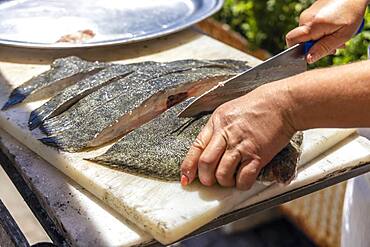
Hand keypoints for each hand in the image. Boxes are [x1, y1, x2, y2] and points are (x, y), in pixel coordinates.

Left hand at [180, 82, 295, 189]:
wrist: (282, 104)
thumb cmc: (256, 106)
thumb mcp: (227, 111)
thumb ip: (215, 129)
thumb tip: (206, 149)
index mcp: (216, 123)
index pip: (196, 148)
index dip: (188, 167)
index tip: (185, 178)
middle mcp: (226, 135)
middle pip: (206, 163)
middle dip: (205, 178)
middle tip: (209, 181)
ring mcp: (242, 146)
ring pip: (222, 173)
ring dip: (223, 182)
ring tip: (228, 179)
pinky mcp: (257, 155)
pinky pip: (244, 178)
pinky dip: (241, 184)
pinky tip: (242, 180)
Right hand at [286, 0, 366, 63]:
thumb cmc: (352, 12)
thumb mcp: (341, 36)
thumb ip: (323, 48)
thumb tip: (308, 59)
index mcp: (312, 25)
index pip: (291, 40)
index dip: (298, 50)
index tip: (314, 52)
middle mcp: (306, 18)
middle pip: (301, 39)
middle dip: (315, 47)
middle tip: (334, 47)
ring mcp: (308, 13)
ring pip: (308, 33)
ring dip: (320, 39)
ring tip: (337, 36)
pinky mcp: (312, 11)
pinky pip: (311, 26)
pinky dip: (321, 31)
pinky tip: (334, 30)